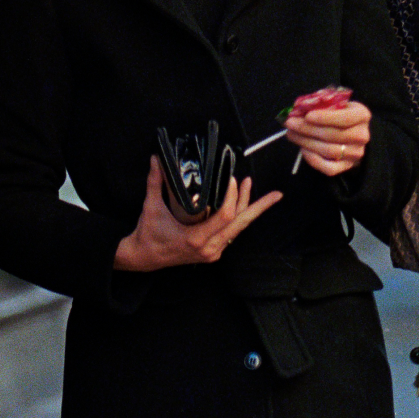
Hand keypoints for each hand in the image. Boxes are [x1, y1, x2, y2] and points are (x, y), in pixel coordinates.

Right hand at [116, 156, 281, 270]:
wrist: (142, 258)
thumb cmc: (147, 235)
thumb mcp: (151, 207)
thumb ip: (154, 183)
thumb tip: (156, 160)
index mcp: (195, 239)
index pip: (225, 216)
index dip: (232, 197)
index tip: (231, 180)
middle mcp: (209, 248)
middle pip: (241, 225)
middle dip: (258, 207)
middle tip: (275, 194)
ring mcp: (212, 252)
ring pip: (237, 228)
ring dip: (247, 208)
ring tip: (250, 186)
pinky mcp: (213, 252)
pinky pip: (231, 233)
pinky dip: (237, 217)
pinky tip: (240, 203)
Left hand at [283, 99, 372, 176]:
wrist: (350, 131)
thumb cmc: (338, 114)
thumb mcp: (334, 103)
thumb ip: (320, 104)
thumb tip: (298, 109)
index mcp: (362, 115)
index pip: (345, 118)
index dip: (326, 118)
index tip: (307, 116)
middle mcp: (362, 136)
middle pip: (334, 135)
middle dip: (308, 129)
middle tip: (290, 124)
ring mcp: (355, 153)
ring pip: (329, 150)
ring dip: (306, 142)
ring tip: (291, 134)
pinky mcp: (347, 166)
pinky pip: (329, 168)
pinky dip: (313, 159)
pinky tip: (303, 149)